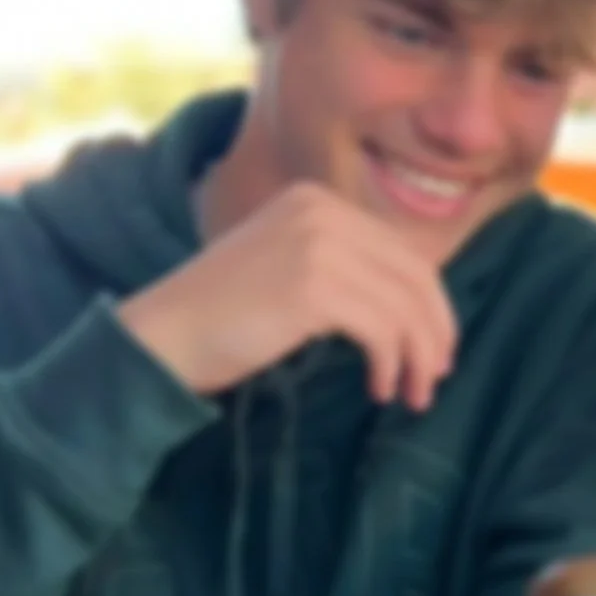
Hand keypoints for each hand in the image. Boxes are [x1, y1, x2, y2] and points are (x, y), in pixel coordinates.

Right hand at [117, 182, 456, 405]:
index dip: (430, 305)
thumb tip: (418, 309)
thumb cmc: (223, 315)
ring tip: (412, 394)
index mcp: (319, 201)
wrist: (161, 336)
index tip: (435, 350)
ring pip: (404, 305)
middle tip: (434, 376)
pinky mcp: (313, 285)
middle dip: (434, 331)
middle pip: (415, 275)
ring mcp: (318, 244)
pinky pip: (381, 328)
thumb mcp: (291, 267)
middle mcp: (323, 211)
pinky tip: (378, 387)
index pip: (403, 253)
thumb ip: (346, 268)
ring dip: (416, 356)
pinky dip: (389, 363)